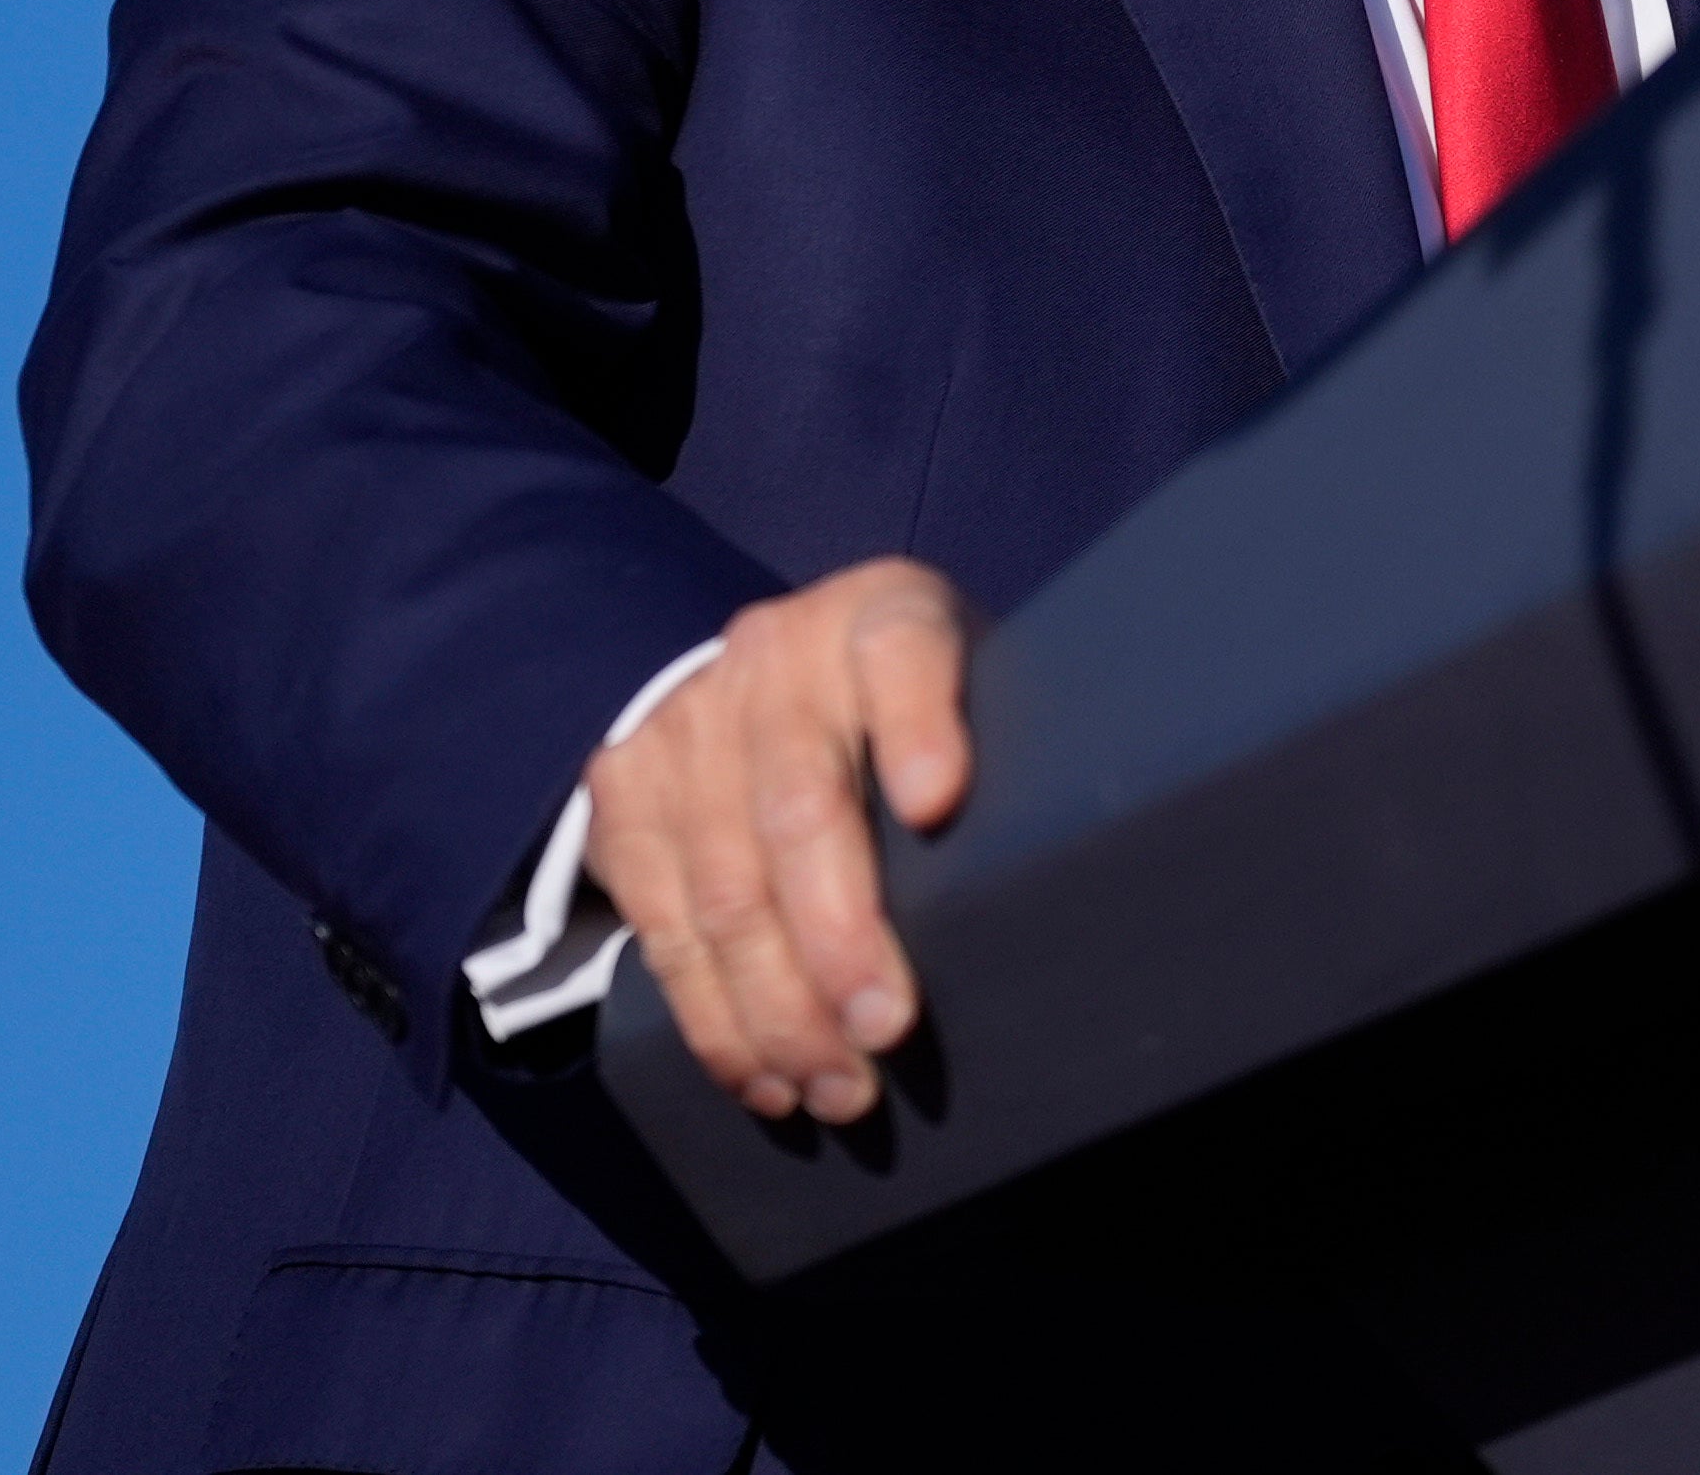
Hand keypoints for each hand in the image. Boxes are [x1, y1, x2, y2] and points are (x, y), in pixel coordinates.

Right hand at [582, 557, 972, 1121]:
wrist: (772, 666)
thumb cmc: (914, 705)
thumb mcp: (971, 684)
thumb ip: (1001, 742)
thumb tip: (1074, 871)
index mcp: (882, 613)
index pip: (905, 652)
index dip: (921, 725)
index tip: (940, 805)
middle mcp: (775, 655)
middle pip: (799, 805)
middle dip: (839, 937)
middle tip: (887, 1031)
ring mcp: (687, 722)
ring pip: (723, 886)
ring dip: (777, 1007)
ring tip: (835, 1086)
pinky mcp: (625, 793)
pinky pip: (662, 924)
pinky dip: (713, 1016)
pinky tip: (762, 1074)